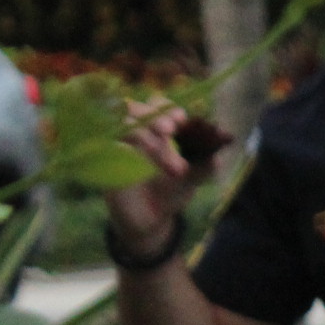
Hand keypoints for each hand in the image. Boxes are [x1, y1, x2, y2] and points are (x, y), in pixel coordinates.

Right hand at [102, 98, 215, 249]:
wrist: (152, 220)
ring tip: (177, 170)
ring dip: (150, 142)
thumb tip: (222, 143)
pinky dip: (125, 152)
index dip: (168, 107)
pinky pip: (108, 147)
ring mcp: (118, 145)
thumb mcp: (197, 176)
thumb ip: (208, 160)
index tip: (182, 120)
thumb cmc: (173, 189)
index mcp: (160, 128)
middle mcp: (137, 131)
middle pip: (137, 109)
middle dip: (156, 117)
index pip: (159, 104)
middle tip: (170, 131)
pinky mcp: (103, 162)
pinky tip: (143, 170)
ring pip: (126, 128)